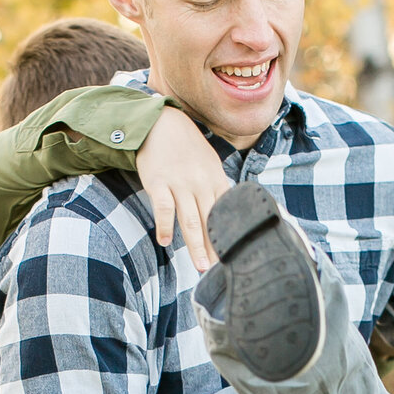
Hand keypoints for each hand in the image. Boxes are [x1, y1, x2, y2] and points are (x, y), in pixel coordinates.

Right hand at [135, 107, 227, 271]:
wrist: (161, 123)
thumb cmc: (186, 148)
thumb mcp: (210, 164)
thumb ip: (217, 188)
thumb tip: (225, 215)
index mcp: (216, 180)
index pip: (227, 214)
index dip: (230, 237)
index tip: (234, 256)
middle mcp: (201, 183)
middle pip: (210, 222)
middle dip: (215, 248)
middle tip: (218, 271)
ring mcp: (180, 183)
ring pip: (190, 220)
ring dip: (195, 245)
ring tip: (200, 266)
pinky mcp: (159, 182)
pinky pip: (164, 208)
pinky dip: (165, 226)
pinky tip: (165, 241)